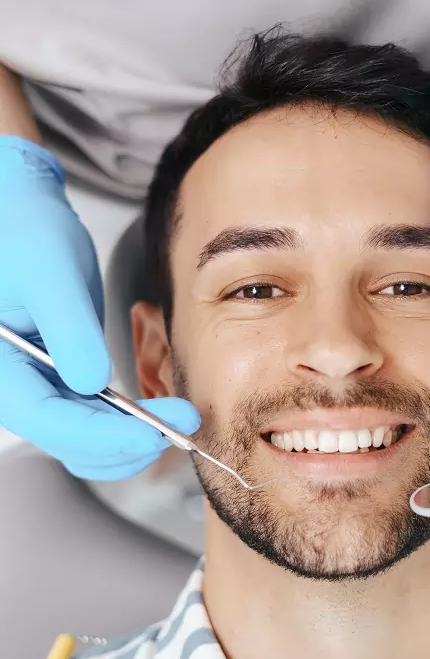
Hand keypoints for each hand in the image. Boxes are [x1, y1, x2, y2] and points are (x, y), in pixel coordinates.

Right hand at [0, 137, 200, 478]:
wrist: (20, 215)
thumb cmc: (22, 231)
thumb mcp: (49, 273)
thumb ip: (69, 330)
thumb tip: (92, 383)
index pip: (51, 421)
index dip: (105, 435)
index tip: (153, 434)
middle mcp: (15, 388)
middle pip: (71, 443)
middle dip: (129, 442)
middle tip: (183, 424)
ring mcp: (38, 389)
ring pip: (85, 442)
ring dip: (133, 441)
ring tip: (179, 419)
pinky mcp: (61, 382)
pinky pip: (94, 421)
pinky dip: (128, 425)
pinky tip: (161, 414)